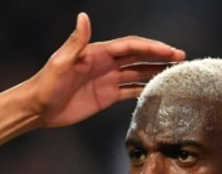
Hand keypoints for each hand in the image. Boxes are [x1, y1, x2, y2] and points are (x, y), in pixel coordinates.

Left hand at [27, 12, 184, 126]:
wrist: (39, 108)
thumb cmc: (46, 84)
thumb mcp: (61, 62)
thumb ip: (76, 42)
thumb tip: (84, 17)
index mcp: (98, 53)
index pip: (131, 47)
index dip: (151, 47)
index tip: (170, 51)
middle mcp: (106, 64)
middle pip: (139, 57)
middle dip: (161, 57)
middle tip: (181, 59)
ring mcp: (108, 80)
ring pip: (138, 73)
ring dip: (156, 72)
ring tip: (176, 74)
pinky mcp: (107, 96)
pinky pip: (131, 91)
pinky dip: (145, 90)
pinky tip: (158, 91)